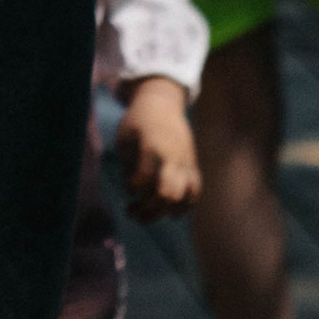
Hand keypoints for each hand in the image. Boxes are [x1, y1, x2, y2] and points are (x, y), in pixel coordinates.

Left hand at [116, 76, 199, 219]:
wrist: (162, 104)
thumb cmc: (137, 123)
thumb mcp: (124, 139)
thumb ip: (127, 168)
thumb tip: (135, 195)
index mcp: (152, 145)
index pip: (145, 176)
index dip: (134, 187)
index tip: (130, 185)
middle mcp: (172, 156)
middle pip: (168, 194)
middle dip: (149, 209)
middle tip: (131, 210)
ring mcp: (185, 163)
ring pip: (183, 199)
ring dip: (164, 212)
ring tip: (145, 213)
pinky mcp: (193, 167)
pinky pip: (194, 194)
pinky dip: (181, 207)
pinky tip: (166, 210)